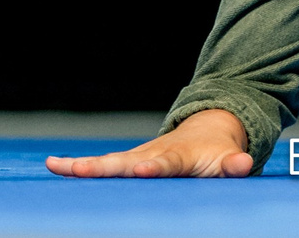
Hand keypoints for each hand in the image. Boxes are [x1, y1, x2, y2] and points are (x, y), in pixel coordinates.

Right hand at [46, 109, 254, 177]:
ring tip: (55, 167)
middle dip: (101, 167)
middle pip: (124, 162)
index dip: (152, 168)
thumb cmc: (218, 153)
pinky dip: (80, 168)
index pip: (163, 164)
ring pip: (108, 163)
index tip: (139, 170)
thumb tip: (243, 163)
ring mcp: (138, 157)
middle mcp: (153, 154)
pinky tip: (55, 168)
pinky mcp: (128, 163)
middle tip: (77, 170)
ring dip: (82, 167)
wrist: (208, 128)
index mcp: (178, 156)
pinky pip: (103, 167)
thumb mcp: (229, 159)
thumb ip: (233, 164)